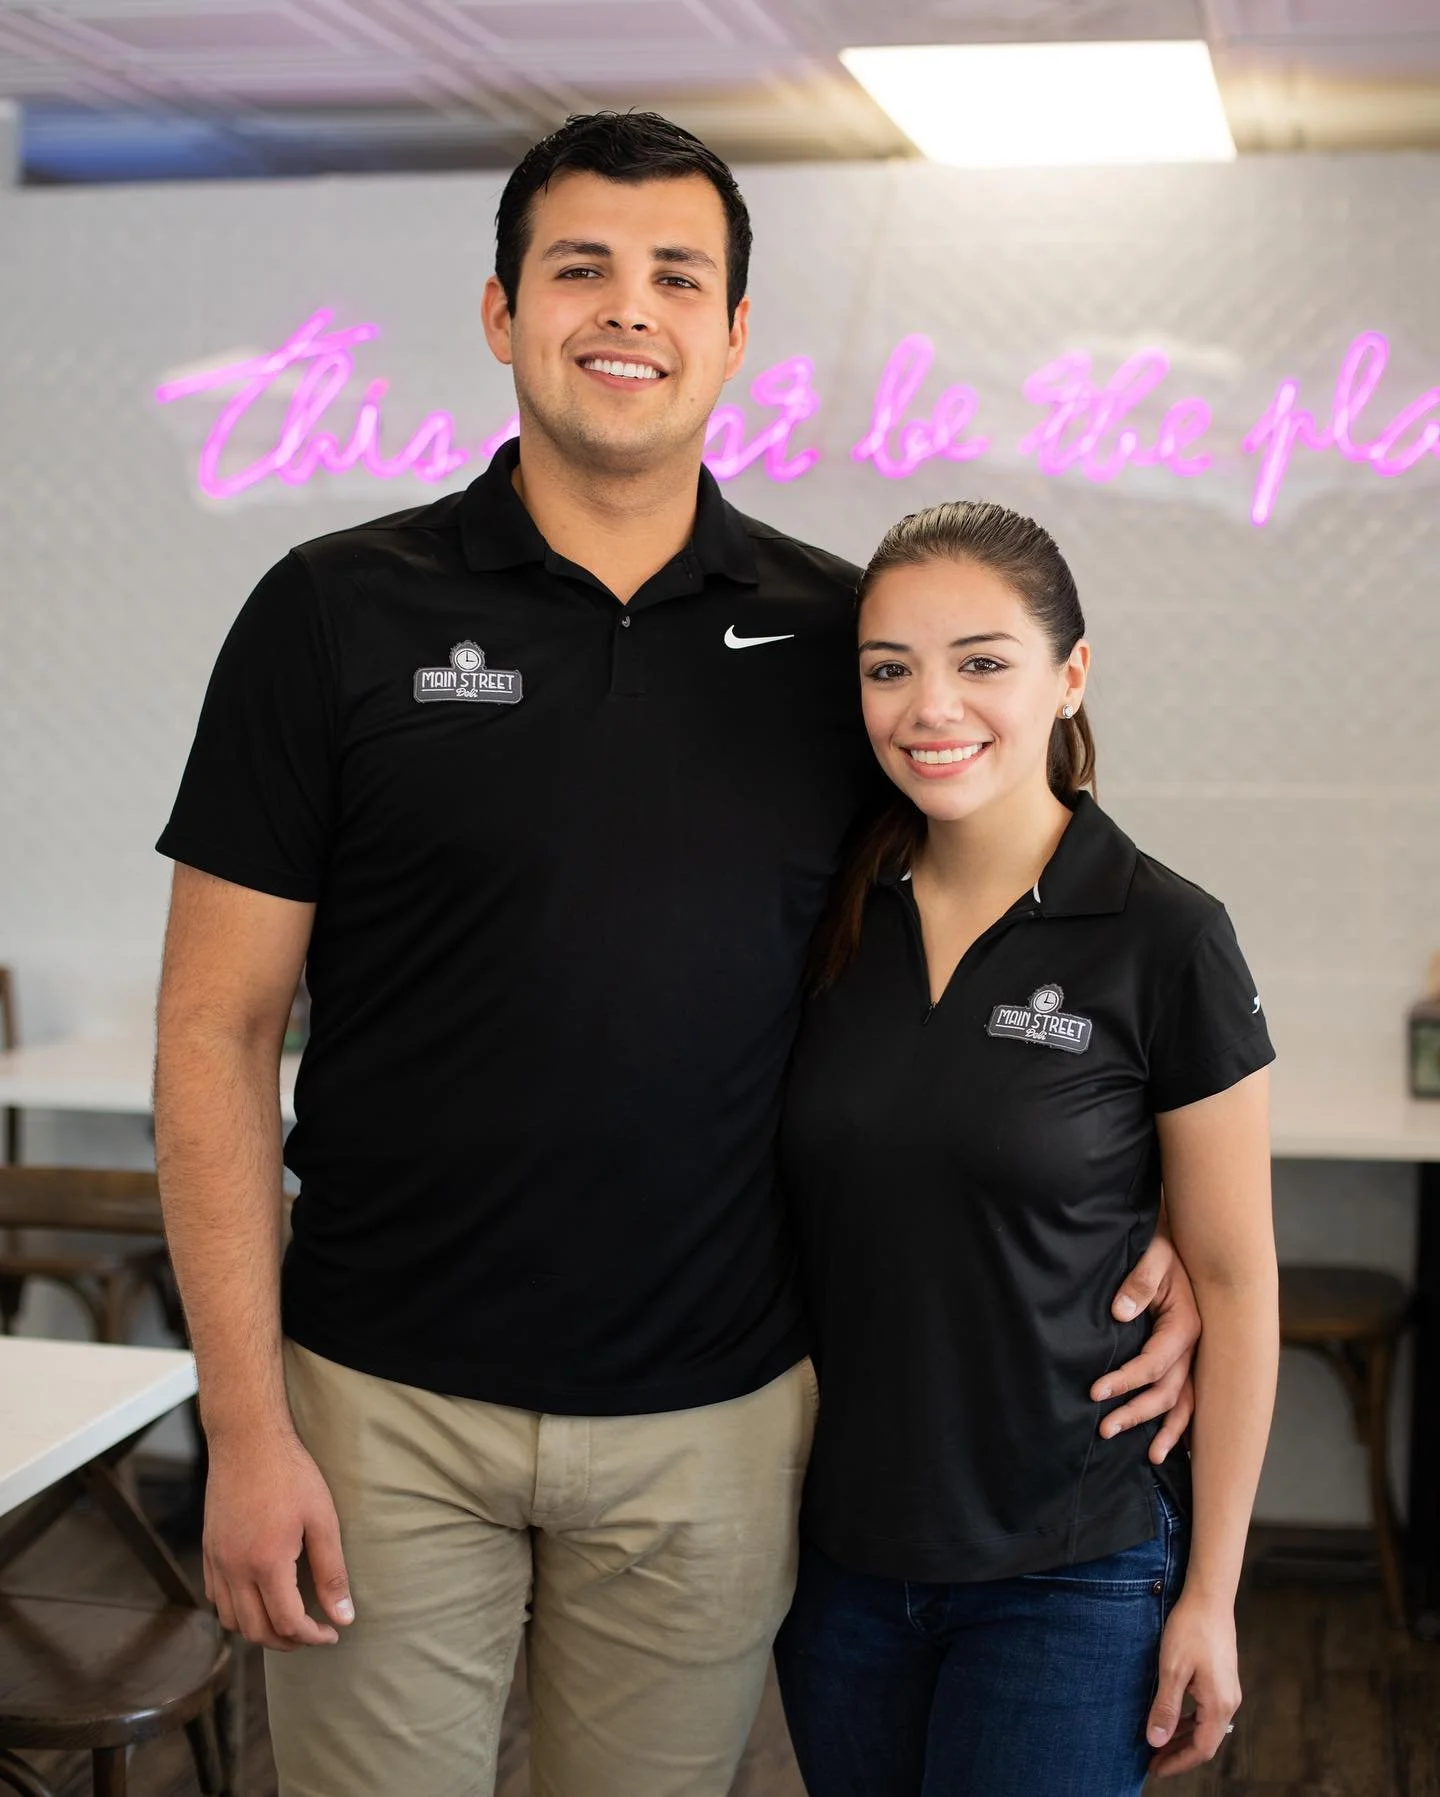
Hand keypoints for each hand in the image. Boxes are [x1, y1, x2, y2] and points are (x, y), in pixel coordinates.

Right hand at [203, 1426, 353, 1650]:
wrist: (247, 1439)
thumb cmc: (290, 1474)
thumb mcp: (322, 1520)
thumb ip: (332, 1573)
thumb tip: (344, 1617)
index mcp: (266, 1564)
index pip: (287, 1624)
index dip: (312, 1637)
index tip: (332, 1633)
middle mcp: (234, 1569)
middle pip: (255, 1631)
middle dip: (287, 1642)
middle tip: (313, 1634)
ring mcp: (217, 1560)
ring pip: (230, 1620)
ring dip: (259, 1630)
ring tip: (287, 1621)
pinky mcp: (209, 1549)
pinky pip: (215, 1597)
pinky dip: (235, 1610)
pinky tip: (257, 1598)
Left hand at [1091, 1232, 1198, 1462]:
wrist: (1183, 1242)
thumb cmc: (1162, 1247)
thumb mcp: (1152, 1255)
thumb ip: (1139, 1282)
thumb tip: (1121, 1313)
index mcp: (1186, 1325)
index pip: (1154, 1364)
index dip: (1125, 1381)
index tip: (1095, 1392)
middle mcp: (1195, 1347)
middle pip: (1169, 1392)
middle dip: (1138, 1413)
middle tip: (1105, 1430)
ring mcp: (1193, 1356)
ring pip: (1184, 1402)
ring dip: (1165, 1428)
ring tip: (1148, 1457)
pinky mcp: (1186, 1358)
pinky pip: (1189, 1397)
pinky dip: (1183, 1423)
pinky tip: (1172, 1445)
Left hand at [1146, 1595, 1240, 1775]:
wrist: (1209, 1598)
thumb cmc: (1190, 1630)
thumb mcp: (1172, 1669)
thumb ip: (1166, 1708)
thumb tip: (1156, 1741)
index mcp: (1219, 1704)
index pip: (1200, 1749)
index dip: (1177, 1762)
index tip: (1155, 1769)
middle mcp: (1229, 1703)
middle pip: (1206, 1742)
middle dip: (1179, 1754)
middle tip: (1152, 1762)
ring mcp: (1228, 1691)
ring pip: (1206, 1728)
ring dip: (1184, 1738)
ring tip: (1159, 1744)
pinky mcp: (1223, 1680)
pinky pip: (1207, 1712)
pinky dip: (1190, 1722)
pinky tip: (1174, 1719)